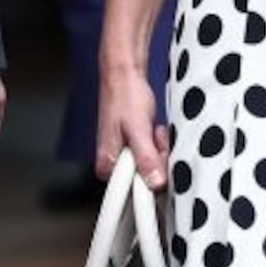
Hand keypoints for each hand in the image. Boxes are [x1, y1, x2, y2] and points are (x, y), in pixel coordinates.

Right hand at [96, 62, 168, 191]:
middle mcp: (112, 164)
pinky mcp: (132, 148)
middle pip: (144, 179)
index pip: (133, 191)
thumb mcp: (138, 129)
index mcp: (107, 164)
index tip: (158, 160)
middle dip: (157, 160)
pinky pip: (151, 156)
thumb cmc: (124, 96)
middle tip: (154, 139)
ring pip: (151, 167)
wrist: (125, 76)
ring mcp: (123, 156)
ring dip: (158, 150)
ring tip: (152, 131)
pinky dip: (157, 144)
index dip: (151, 178)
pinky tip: (153, 131)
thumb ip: (146, 158)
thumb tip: (155, 183)